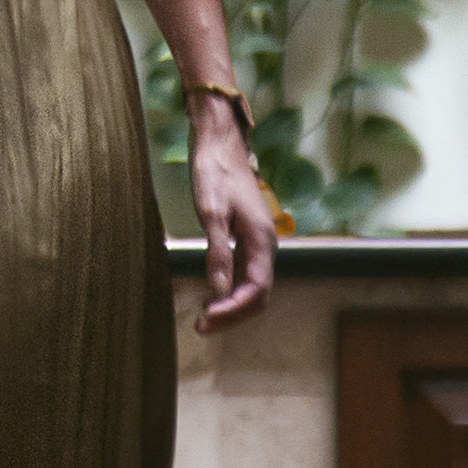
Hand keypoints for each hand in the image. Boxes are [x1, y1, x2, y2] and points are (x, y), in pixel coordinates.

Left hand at [187, 103, 279, 329]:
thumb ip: (217, 253)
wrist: (219, 141)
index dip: (234, 310)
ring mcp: (257, 241)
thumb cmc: (214, 172)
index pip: (257, 290)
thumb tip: (219, 291)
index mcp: (262, 239)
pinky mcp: (246, 236)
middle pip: (258, 294)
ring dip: (232, 305)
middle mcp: (265, 244)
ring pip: (252, 286)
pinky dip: (230, 290)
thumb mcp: (211, 212)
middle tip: (201, 327)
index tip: (207, 319)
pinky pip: (245, 273)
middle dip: (233, 314)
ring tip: (204, 318)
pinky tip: (211, 295)